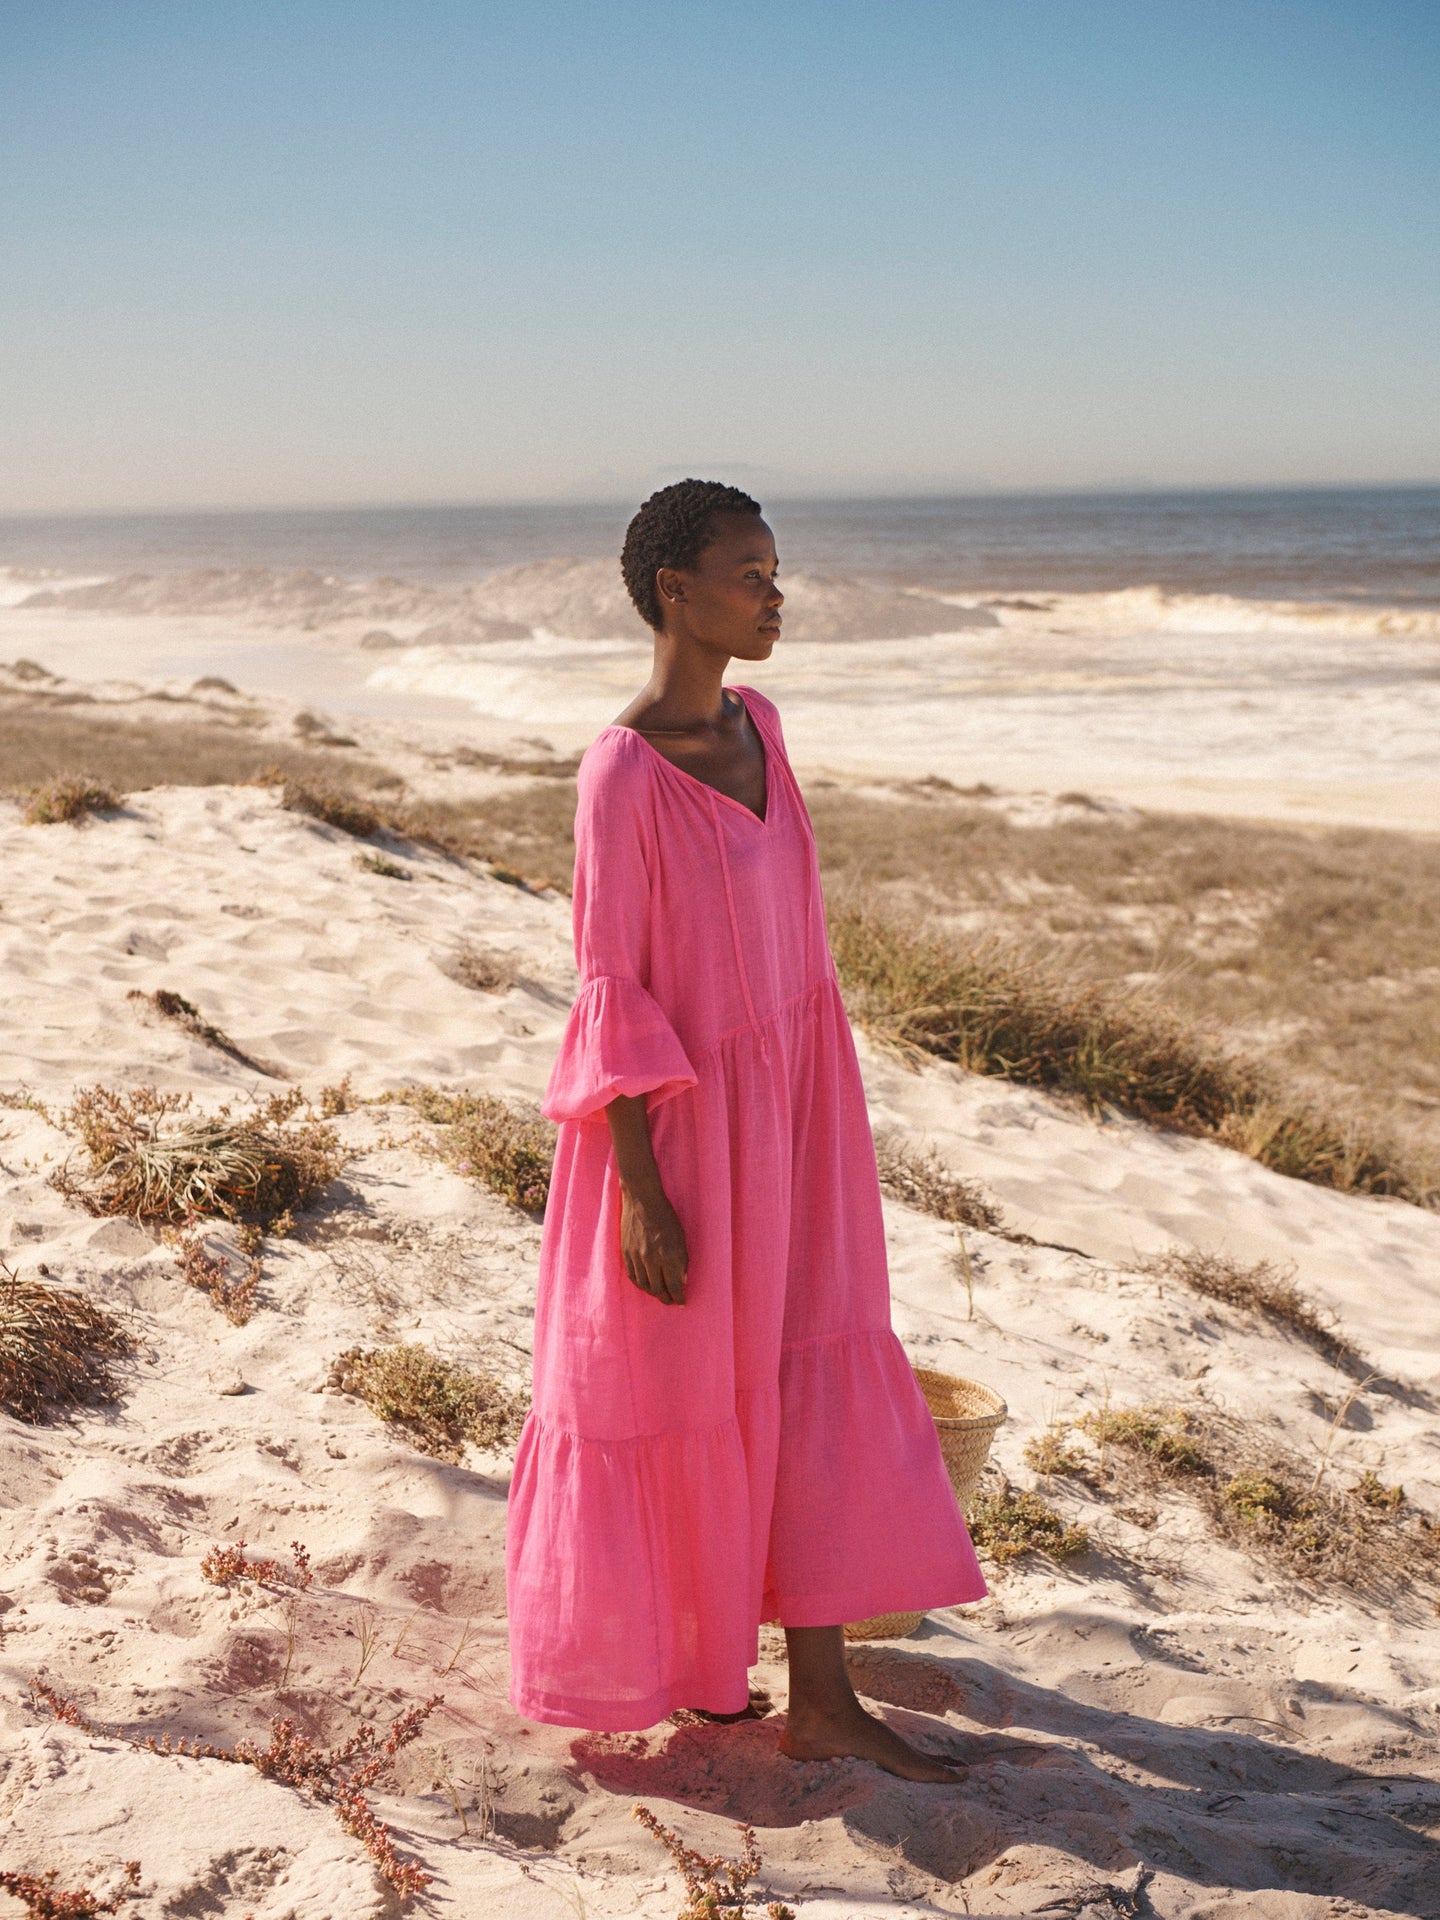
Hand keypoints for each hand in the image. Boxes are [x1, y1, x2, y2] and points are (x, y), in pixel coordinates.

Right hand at [618, 1181, 688, 1305]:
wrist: (642, 1200)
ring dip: (653, 1293)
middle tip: (671, 1301)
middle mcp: (651, 1259)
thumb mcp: (681, 1238)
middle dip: (666, 1298)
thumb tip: (682, 1281)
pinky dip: (640, 1284)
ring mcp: (636, 1257)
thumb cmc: (666, 1217)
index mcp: (669, 1254)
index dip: (678, 1297)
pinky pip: (632, 1276)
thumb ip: (682, 1261)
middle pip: (658, 1289)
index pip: (674, 1286)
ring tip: (660, 1294)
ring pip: (644, 1285)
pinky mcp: (626, 1253)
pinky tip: (646, 1285)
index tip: (682, 1302)